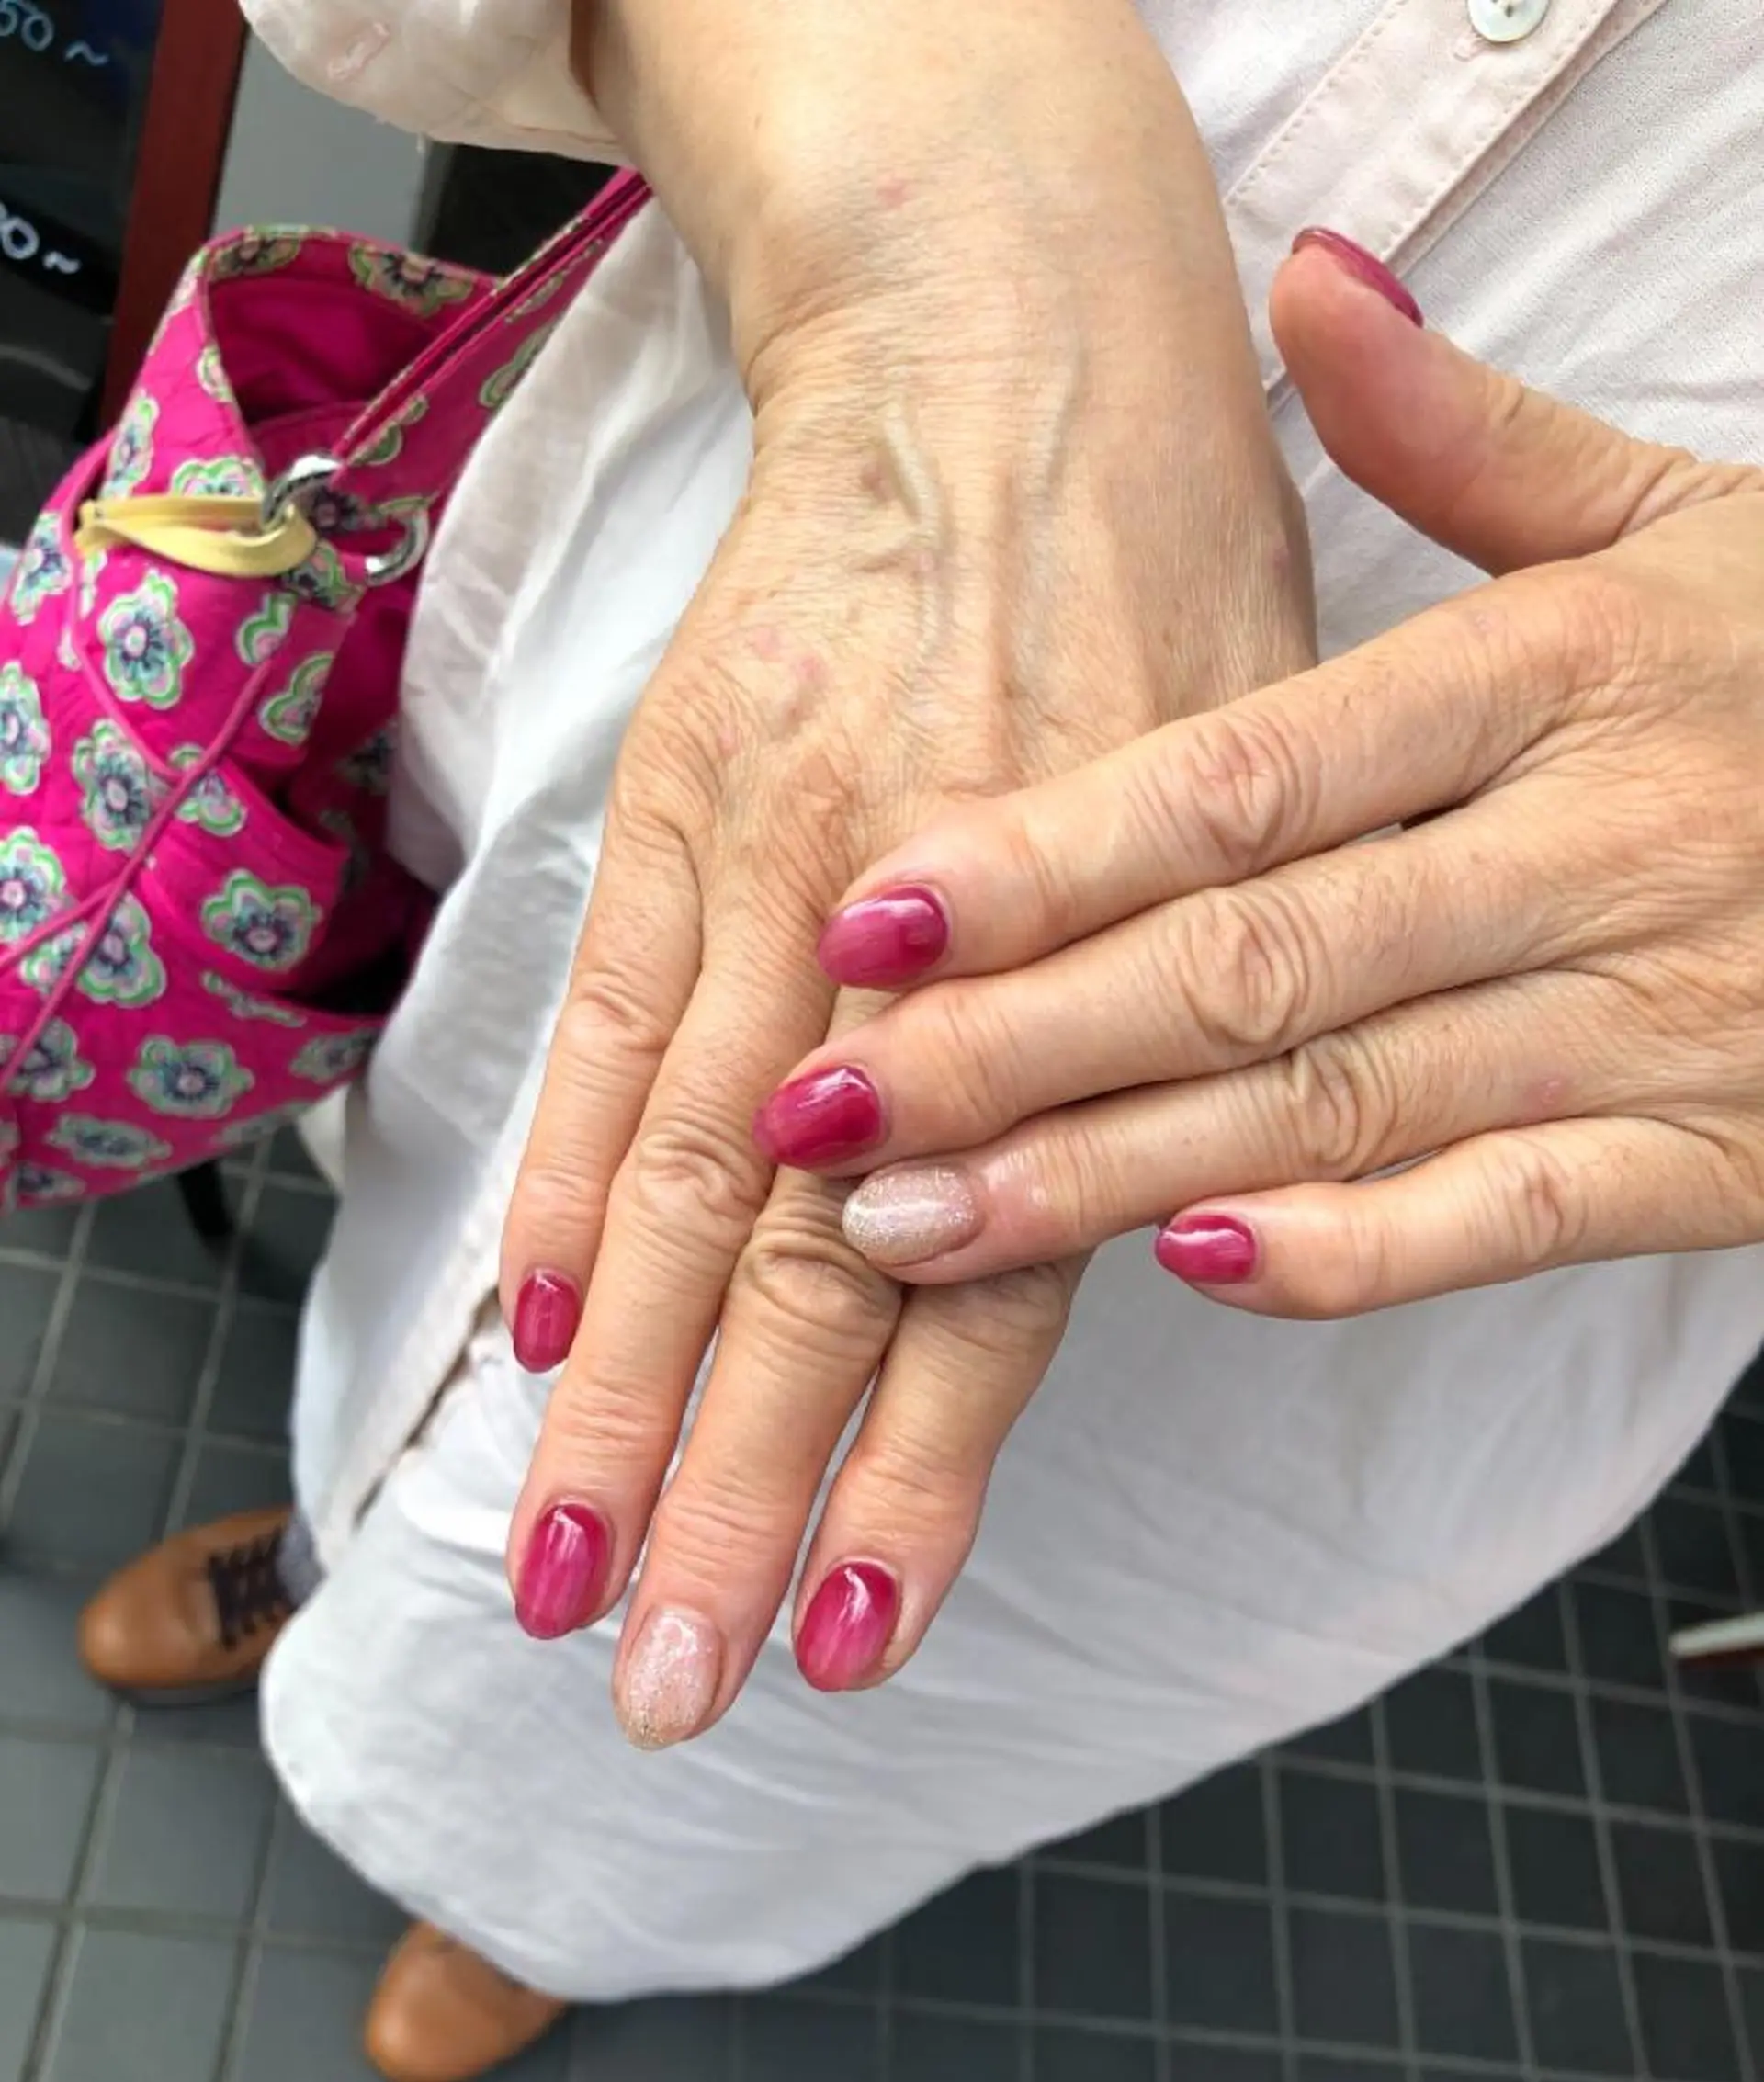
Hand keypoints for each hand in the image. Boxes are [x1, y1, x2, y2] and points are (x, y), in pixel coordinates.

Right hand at [499, 1, 1312, 1741]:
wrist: (1009, 364)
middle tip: (671, 1681)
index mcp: (1099, 987)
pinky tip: (540, 1333)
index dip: (910, 1475)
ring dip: (627, 1400)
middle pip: (816, 1280)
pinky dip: (569, 1183)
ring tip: (570, 1571)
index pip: (992, 1289)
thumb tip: (1088, 1255)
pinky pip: (607, 1027)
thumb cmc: (1156, 603)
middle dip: (736, 1499)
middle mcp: (935, 968)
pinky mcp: (678, 814)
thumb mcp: (1238, 818)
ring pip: (693, 1189)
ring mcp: (784, 891)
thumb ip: (1160, 1049)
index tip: (851, 1637)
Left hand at [773, 239, 1763, 1325]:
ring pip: (1338, 1102)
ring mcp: (1659, 1014)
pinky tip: (1182, 1273)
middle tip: (822, 1106)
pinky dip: (1346, 1251)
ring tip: (910, 1221)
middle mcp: (1591, 847)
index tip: (873, 911)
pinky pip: (1508, 1219)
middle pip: (1253, 959)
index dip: (1050, 851)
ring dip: (1108, 1174)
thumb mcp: (1676, 524)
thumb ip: (1474, 442)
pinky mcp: (1716, 1157)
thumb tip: (1313, 286)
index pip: (1253, 776)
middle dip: (1018, 1045)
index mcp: (1555, 674)